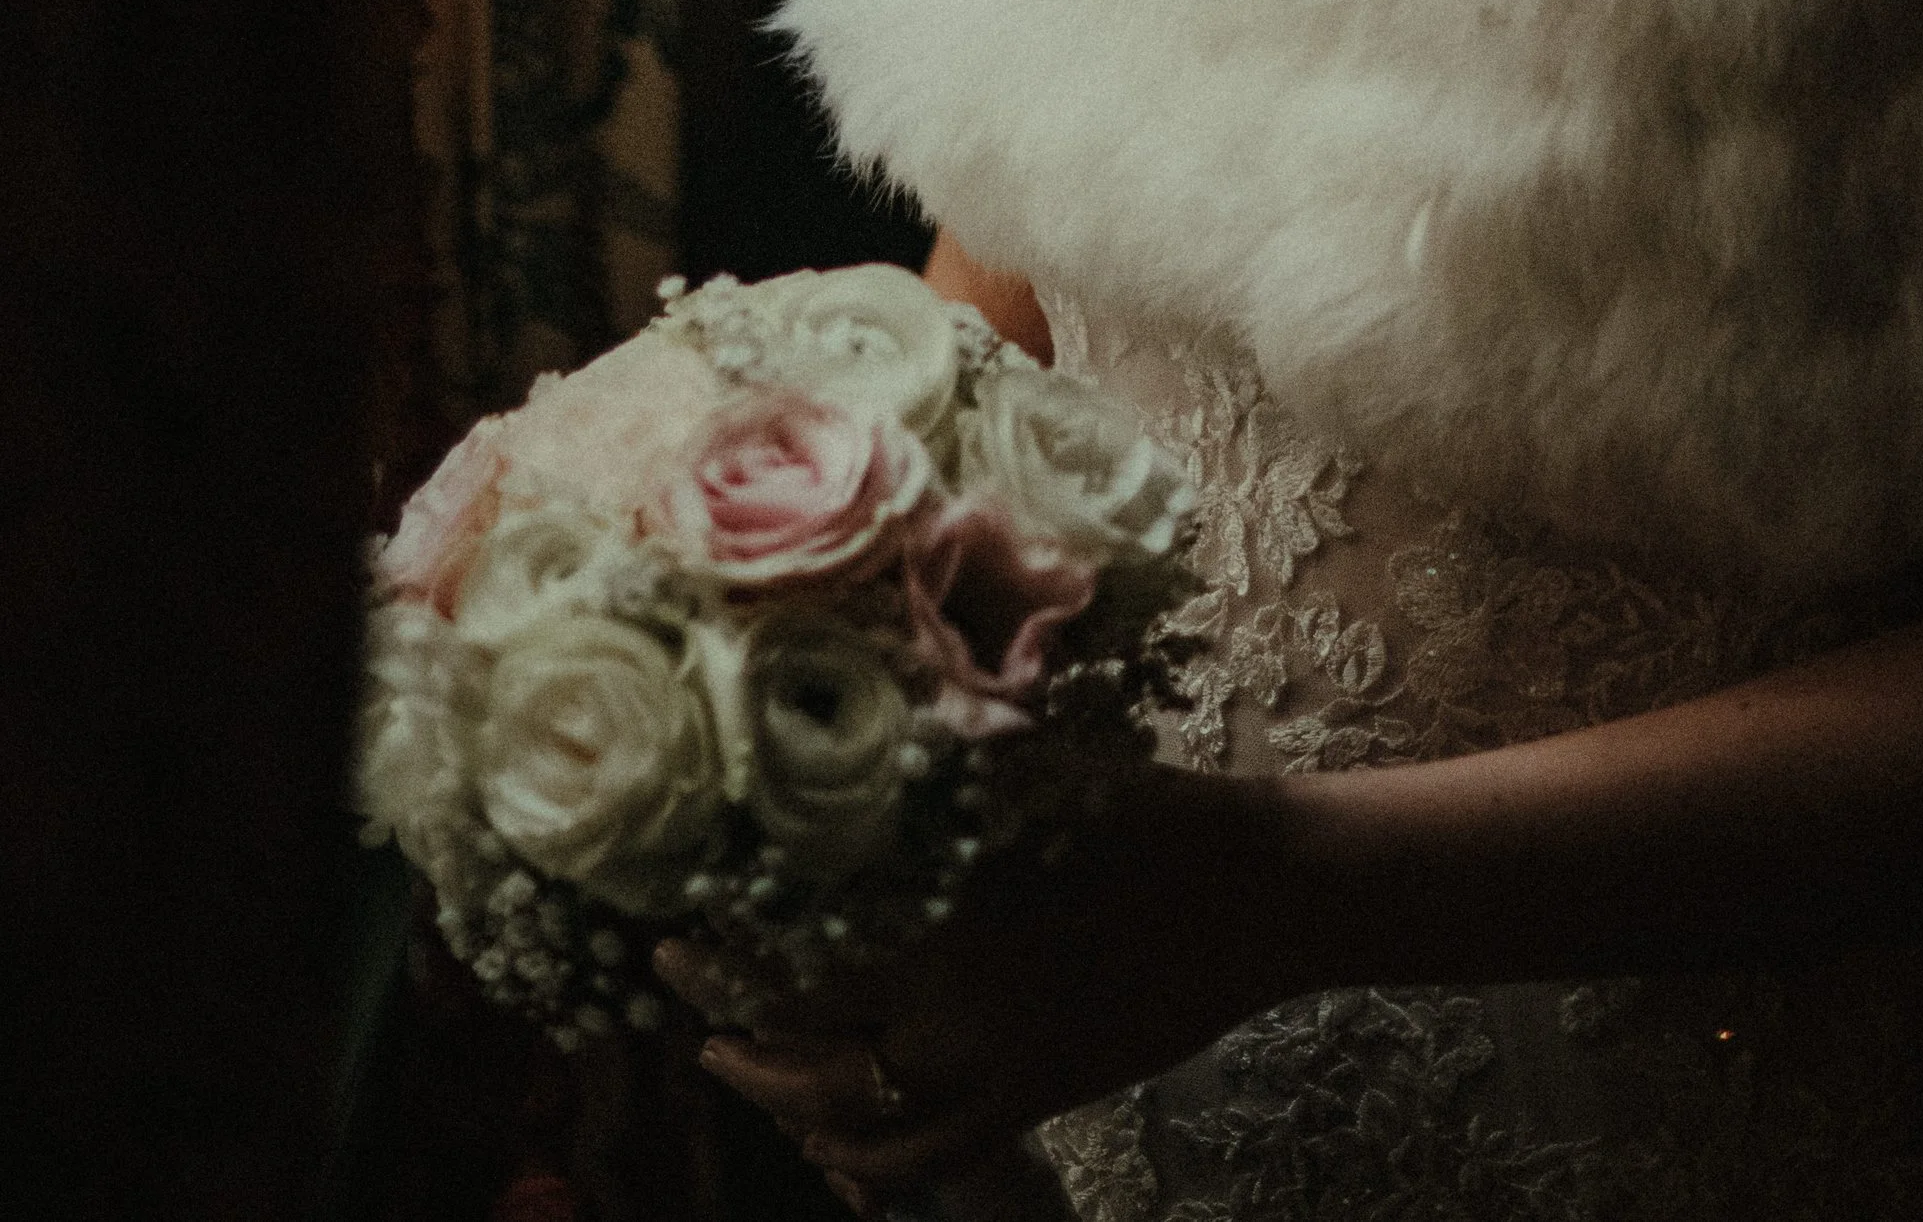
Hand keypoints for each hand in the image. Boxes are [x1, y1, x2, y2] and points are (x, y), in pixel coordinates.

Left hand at [657, 766, 1293, 1203]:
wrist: (1255, 889)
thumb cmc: (1150, 809)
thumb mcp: (1032, 774)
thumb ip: (938, 781)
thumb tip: (847, 760)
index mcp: (943, 908)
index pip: (797, 951)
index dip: (721, 957)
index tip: (667, 934)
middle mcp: (952, 1000)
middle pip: (807, 1040)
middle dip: (730, 1025)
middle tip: (678, 993)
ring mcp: (993, 1064)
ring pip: (853, 1113)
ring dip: (780, 1096)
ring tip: (732, 1063)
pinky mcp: (1036, 1098)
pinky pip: (925, 1157)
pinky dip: (863, 1163)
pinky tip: (828, 1146)